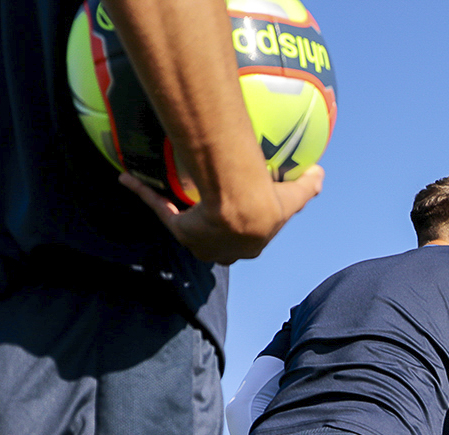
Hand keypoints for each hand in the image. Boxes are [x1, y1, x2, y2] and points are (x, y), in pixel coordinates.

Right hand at [119, 166, 323, 263]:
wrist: (241, 207)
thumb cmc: (268, 204)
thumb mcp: (293, 197)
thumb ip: (309, 185)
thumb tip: (321, 171)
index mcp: (250, 245)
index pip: (247, 241)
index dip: (245, 228)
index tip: (241, 210)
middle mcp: (223, 250)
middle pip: (215, 240)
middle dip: (210, 228)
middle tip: (206, 204)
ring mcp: (200, 243)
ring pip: (187, 225)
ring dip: (178, 212)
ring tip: (173, 193)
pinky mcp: (180, 230)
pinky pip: (158, 209)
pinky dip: (142, 193)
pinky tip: (127, 177)